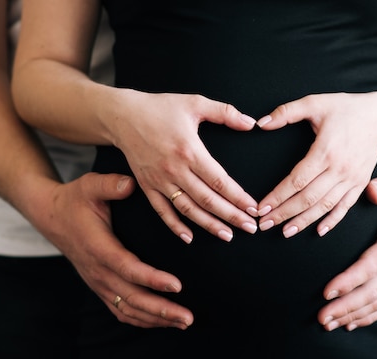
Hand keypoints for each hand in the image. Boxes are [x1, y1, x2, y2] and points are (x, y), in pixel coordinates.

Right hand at [29, 172, 193, 328]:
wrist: (52, 217)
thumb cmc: (76, 199)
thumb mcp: (90, 185)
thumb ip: (110, 184)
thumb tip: (130, 184)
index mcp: (99, 247)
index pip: (128, 268)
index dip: (152, 279)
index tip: (177, 285)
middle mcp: (98, 270)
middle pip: (131, 298)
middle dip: (162, 310)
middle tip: (189, 317)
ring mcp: (98, 282)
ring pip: (127, 310)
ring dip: (156, 319)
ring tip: (184, 322)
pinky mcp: (100, 287)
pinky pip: (120, 310)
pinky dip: (142, 320)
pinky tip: (163, 321)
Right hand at [109, 90, 258, 242]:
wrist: (123, 116)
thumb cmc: (160, 108)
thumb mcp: (194, 103)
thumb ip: (225, 113)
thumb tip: (251, 123)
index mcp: (190, 151)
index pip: (219, 181)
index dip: (238, 197)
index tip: (253, 208)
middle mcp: (175, 170)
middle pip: (207, 200)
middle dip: (231, 216)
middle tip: (250, 228)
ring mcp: (160, 181)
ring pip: (188, 209)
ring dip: (209, 225)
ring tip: (227, 236)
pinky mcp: (147, 186)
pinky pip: (162, 211)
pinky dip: (175, 226)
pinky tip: (189, 237)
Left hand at [256, 92, 376, 237]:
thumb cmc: (346, 108)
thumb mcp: (315, 102)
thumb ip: (286, 112)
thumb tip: (260, 123)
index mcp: (326, 151)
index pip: (297, 181)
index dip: (278, 196)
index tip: (261, 208)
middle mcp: (340, 168)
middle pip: (308, 198)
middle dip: (284, 213)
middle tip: (264, 224)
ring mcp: (352, 178)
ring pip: (325, 206)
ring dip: (304, 221)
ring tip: (285, 232)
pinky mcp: (361, 183)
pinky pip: (345, 206)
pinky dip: (332, 220)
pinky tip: (319, 231)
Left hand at [317, 145, 376, 330]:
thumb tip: (372, 191)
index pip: (371, 266)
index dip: (349, 281)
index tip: (326, 292)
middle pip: (373, 291)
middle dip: (345, 306)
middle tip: (320, 317)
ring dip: (353, 315)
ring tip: (328, 324)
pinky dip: (370, 314)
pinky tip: (350, 323)